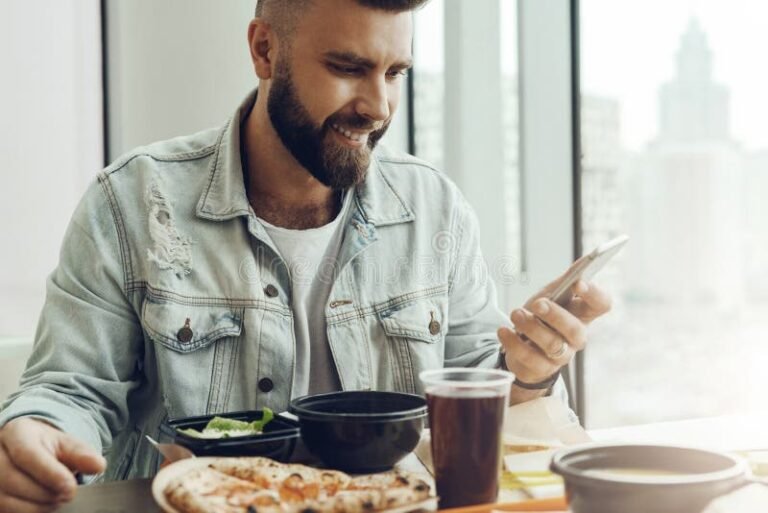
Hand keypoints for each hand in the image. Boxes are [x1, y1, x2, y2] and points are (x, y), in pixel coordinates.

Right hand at [0, 417, 105, 512]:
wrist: (23, 448)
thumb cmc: (45, 446)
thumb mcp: (65, 443)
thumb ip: (81, 453)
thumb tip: (98, 465)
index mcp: (16, 433)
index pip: (27, 455)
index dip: (50, 474)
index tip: (70, 487)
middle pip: (16, 481)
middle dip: (47, 493)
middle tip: (67, 493)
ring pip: (9, 500)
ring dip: (39, 505)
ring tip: (56, 497)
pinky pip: (8, 511)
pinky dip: (30, 512)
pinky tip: (43, 504)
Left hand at [497, 260, 611, 386]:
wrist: (523, 346)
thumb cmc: (543, 317)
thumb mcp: (553, 295)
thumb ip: (567, 280)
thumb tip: (585, 259)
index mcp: (583, 314)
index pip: (602, 305)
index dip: (594, 294)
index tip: (578, 283)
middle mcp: (576, 337)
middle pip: (575, 329)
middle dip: (555, 315)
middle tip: (537, 303)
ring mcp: (560, 355)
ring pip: (552, 344)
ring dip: (531, 327)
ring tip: (515, 314)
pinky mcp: (541, 368)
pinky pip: (529, 358)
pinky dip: (514, 343)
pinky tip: (504, 330)